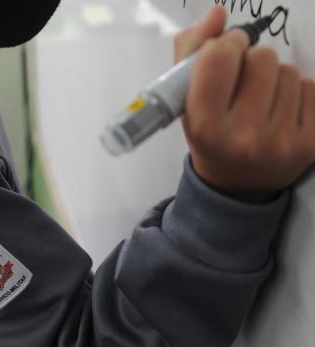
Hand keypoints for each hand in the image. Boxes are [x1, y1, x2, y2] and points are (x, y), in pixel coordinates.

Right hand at [174, 5, 314, 202]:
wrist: (236, 186)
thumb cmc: (209, 138)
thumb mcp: (187, 102)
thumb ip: (191, 52)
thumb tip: (218, 12)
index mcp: (205, 126)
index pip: (219, 56)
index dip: (225, 45)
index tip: (227, 54)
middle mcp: (243, 137)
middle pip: (262, 58)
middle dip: (251, 62)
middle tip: (243, 88)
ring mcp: (281, 143)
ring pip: (290, 72)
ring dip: (275, 79)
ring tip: (261, 105)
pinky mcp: (311, 144)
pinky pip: (313, 88)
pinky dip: (298, 93)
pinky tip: (282, 114)